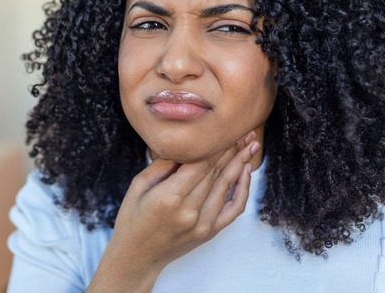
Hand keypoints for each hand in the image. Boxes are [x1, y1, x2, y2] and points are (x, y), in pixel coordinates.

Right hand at [87, 132, 259, 291]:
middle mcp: (189, 211)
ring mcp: (202, 224)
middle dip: (231, 149)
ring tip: (251, 144)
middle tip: (244, 131)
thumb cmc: (132, 218)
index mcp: (169, 197)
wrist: (136, 256)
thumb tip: (186, 144)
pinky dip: (243, 189)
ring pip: (227, 186)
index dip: (215, 145)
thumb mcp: (139, 185)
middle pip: (216, 172)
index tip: (225, 128)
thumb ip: (163, 164)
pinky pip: (234, 209)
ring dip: (241, 163)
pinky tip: (246, 172)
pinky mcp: (209, 232)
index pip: (200, 164)